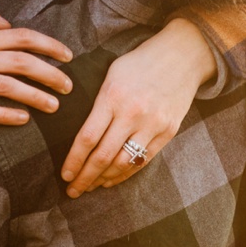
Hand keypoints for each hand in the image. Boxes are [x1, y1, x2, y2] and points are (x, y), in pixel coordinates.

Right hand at [0, 0, 73, 138]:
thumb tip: (8, 22)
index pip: (20, 36)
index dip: (49, 45)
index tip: (68, 56)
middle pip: (21, 62)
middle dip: (51, 74)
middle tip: (69, 86)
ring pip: (7, 86)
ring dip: (35, 96)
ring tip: (54, 106)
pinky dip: (5, 115)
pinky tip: (23, 119)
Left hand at [60, 18, 215, 196]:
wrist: (182, 55)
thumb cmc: (138, 64)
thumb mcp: (110, 74)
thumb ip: (95, 103)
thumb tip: (74, 132)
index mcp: (112, 98)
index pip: (87, 138)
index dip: (74, 160)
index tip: (64, 175)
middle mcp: (133, 113)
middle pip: (103, 156)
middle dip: (84, 177)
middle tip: (72, 191)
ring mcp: (153, 124)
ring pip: (124, 162)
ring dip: (104, 179)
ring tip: (90, 187)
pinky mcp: (169, 131)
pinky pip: (143, 160)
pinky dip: (125, 174)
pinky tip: (111, 180)